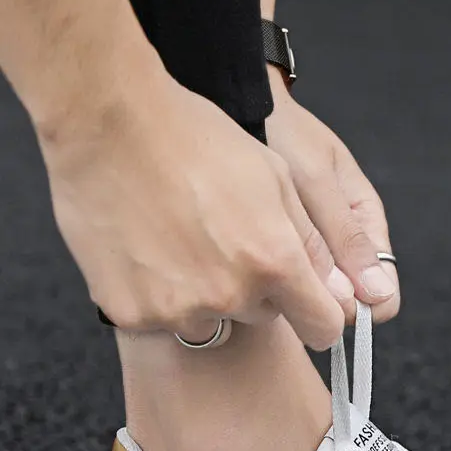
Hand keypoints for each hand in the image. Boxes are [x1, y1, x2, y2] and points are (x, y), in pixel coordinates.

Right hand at [40, 71, 352, 349]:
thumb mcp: (276, 180)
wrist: (104, 123)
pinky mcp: (132, 313)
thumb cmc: (196, 141)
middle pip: (265, 316)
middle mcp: (230, 295)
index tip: (311, 304)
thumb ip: (314, 245)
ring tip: (182, 241)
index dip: (321, 315)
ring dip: (208, 296)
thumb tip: (346, 295)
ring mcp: (178, 309)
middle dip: (258, 289)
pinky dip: (160, 295)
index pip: (323, 328)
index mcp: (275, 262)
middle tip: (226, 240)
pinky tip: (148, 250)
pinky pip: (163, 319)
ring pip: (213, 320)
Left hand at [266, 68, 399, 323]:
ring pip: (319, 296)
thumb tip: (379, 295)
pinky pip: (292, 284)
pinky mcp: (285, 251)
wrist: (238, 104)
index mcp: (367, 223)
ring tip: (259, 263)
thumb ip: (344, 238)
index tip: (321, 300)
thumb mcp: (314, 181)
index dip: (357, 308)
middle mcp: (347, 240)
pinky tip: (250, 265)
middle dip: (321, 300)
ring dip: (295, 292)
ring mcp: (317, 246)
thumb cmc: (280, 132)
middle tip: (280, 274)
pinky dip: (275, 283)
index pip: (382, 294)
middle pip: (349, 302)